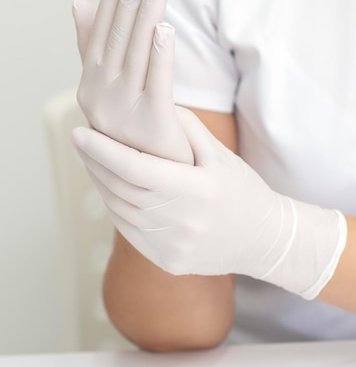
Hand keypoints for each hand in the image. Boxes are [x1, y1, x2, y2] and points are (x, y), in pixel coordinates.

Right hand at [72, 0, 192, 163]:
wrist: (155, 181)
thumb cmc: (136, 128)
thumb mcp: (110, 87)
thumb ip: (93, 46)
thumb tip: (78, 0)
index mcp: (91, 82)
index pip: (103, 26)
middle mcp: (100, 95)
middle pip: (119, 33)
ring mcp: (124, 112)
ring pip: (138, 50)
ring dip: (148, 10)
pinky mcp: (152, 126)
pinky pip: (158, 84)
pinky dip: (161, 54)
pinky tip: (166, 27)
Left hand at [72, 103, 346, 299]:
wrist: (265, 240)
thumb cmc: (244, 190)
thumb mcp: (222, 155)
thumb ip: (187, 129)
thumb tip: (155, 105)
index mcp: (197, 190)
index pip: (136, 168)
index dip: (103, 150)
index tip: (79, 133)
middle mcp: (182, 222)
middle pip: (121, 189)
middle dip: (95, 162)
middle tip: (82, 140)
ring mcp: (173, 246)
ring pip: (120, 210)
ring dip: (102, 184)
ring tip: (93, 160)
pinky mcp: (168, 261)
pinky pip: (129, 232)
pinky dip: (115, 207)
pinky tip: (112, 188)